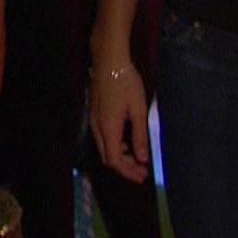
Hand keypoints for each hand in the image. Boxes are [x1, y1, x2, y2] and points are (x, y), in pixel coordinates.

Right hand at [88, 63, 151, 183]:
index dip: (128, 171)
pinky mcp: (94, 115)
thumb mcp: (138, 109)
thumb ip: (140, 135)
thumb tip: (142, 158)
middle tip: (142, 171)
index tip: (143, 175)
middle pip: (107, 157)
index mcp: (109, 128)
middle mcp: (97, 128)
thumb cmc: (126, 83)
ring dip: (119, 157)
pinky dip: (115, 146)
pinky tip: (127, 142)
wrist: (108, 61)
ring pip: (104, 148)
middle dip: (124, 167)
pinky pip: (102, 138)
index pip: (114, 160)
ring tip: (137, 159)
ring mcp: (93, 121)